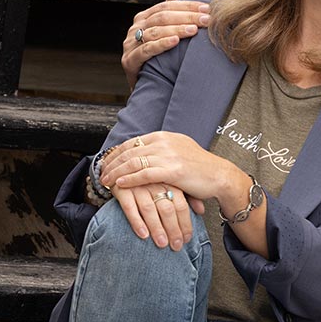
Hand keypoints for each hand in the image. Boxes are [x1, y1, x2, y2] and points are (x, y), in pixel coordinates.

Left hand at [103, 132, 234, 203]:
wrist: (220, 176)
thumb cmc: (201, 168)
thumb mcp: (179, 152)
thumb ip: (162, 151)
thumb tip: (145, 155)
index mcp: (164, 136)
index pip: (132, 143)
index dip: (116, 153)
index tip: (106, 163)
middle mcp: (164, 142)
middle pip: (129, 151)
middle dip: (112, 163)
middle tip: (100, 173)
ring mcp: (168, 155)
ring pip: (133, 162)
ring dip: (116, 172)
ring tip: (105, 181)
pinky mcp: (172, 170)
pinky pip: (144, 174)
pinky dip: (129, 179)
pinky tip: (119, 184)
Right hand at [111, 181, 199, 249]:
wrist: (120, 164)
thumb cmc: (150, 180)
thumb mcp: (169, 184)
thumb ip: (187, 197)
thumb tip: (202, 210)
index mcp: (168, 182)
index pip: (181, 205)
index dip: (185, 223)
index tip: (187, 239)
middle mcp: (154, 184)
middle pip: (167, 209)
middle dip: (173, 229)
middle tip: (177, 246)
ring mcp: (137, 186)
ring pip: (149, 209)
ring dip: (157, 228)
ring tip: (162, 244)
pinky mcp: (121, 189)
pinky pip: (129, 207)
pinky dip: (136, 221)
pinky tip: (143, 235)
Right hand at [121, 0, 209, 89]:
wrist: (145, 86)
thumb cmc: (159, 58)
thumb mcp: (166, 31)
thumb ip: (174, 8)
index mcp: (145, 17)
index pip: (167, 6)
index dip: (187, 6)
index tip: (207, 9)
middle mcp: (136, 27)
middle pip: (162, 17)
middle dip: (186, 17)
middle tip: (206, 20)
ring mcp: (130, 44)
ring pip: (155, 31)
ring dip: (176, 29)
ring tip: (194, 30)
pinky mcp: (130, 61)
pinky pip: (146, 49)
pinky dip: (161, 44)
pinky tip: (174, 41)